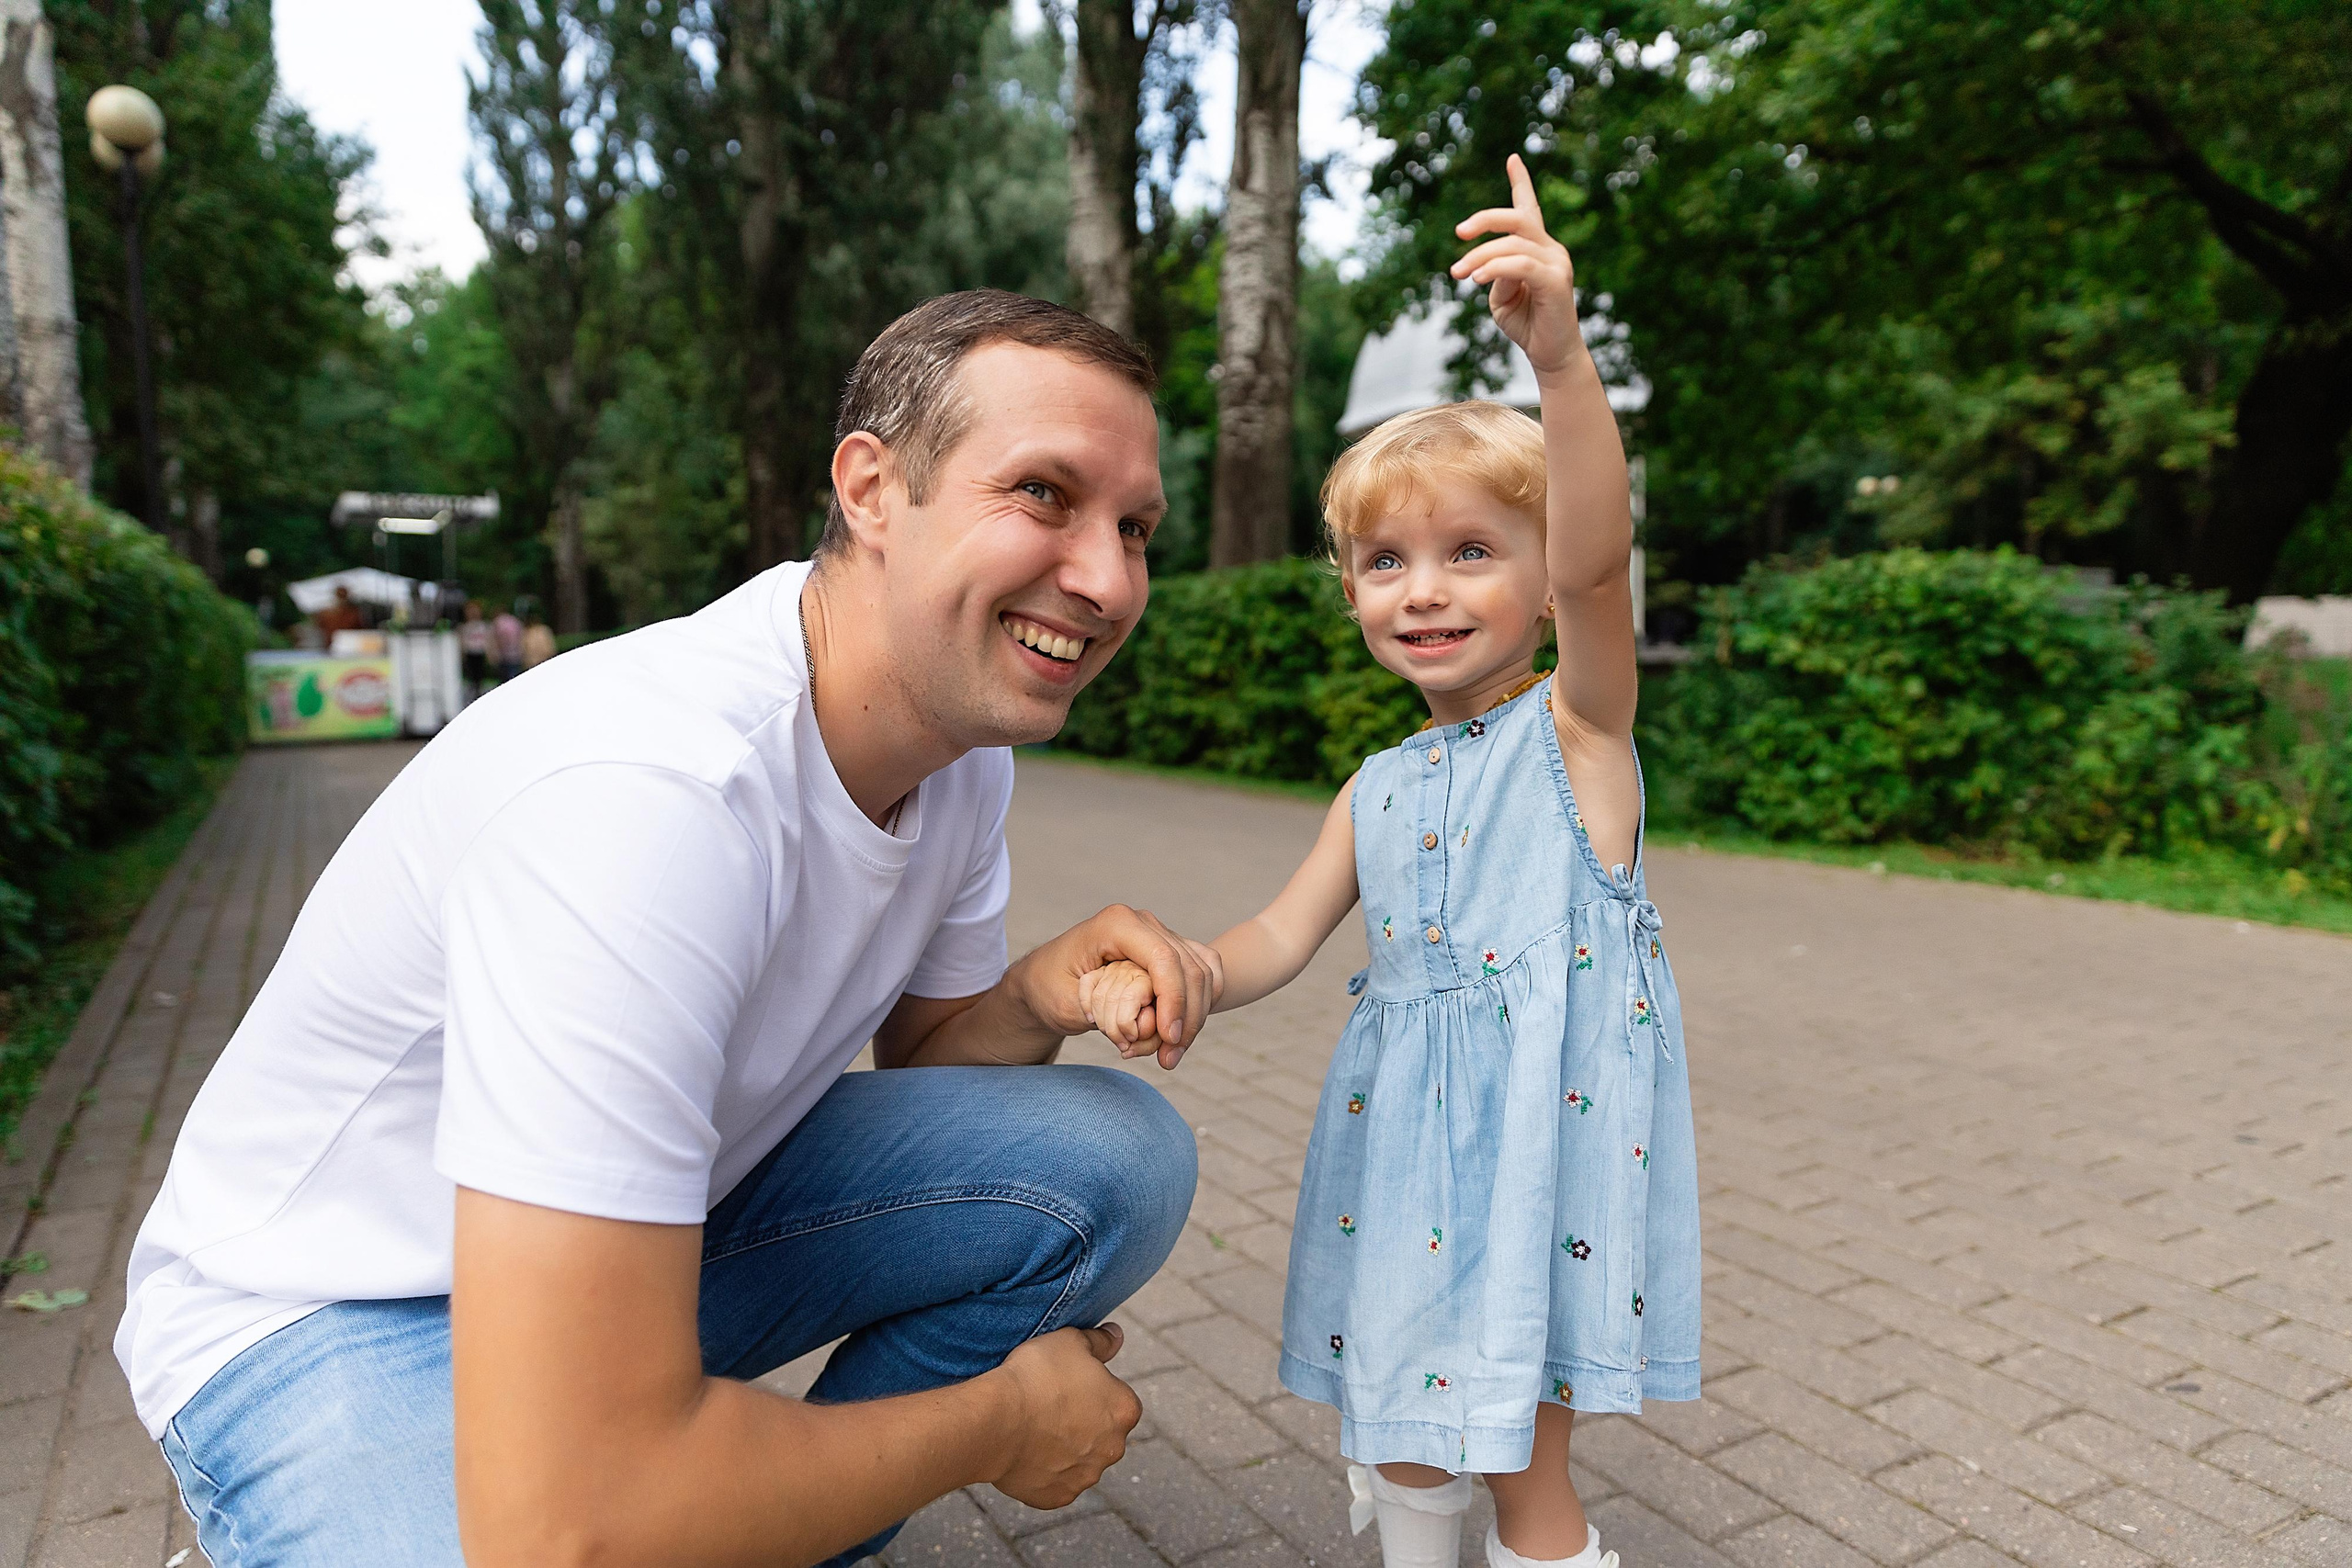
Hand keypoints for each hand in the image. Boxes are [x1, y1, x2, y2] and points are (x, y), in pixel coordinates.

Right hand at [987, 1324, 1141, 1509]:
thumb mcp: (1069, 1341)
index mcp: (1124, 1410)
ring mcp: (1086, 1476)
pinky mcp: (1059, 1496)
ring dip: (1064, 1448)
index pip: (1119, 1399)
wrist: (997, 1421)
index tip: (1068, 1384)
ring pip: (1080, 1460)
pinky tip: (1025, 1453)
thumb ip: (1100, 1341)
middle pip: (1102, 1432)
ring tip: (1032, 1429)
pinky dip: (1044, 1471)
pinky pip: (1055, 1482)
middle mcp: (1114, 1448)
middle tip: (1048, 1406)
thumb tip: (1116, 1335)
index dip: (1094, 1390)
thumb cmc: (1036, 1376)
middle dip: (1082, 1422)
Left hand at [1017, 905, 1221, 1068]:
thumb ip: (1102, 1012)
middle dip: (1187, 1018)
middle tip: (1168, 1059)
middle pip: (1189, 968)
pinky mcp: (1169, 950)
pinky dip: (1199, 1005)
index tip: (1168, 1037)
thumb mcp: (1062, 1004)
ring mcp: (1159, 934)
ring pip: (1201, 974)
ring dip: (1193, 1019)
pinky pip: (1203, 974)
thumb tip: (1145, 1023)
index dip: (1173, 999)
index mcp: (1116, 924)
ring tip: (1169, 1055)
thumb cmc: (1048, 987)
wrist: (1045, 978)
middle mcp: (1143, 923)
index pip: (1163, 957)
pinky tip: (1181, 1033)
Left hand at [1450, 153, 1580, 380]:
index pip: (1528, 209)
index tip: (1512, 158)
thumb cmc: (1525, 324)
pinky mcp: (1557, 281)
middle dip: (1485, 219)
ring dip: (1480, 255)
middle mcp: (1551, 249)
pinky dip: (1495, 267)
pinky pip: (1521, 265)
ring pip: (1514, 243)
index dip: (1521, 182)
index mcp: (1537, 248)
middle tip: (1459, 232)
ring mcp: (1557, 263)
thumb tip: (1490, 263)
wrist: (1551, 355)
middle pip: (1518, 218)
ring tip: (1458, 273)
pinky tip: (1478, 278)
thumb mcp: (1501, 296)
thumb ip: (1495, 273)